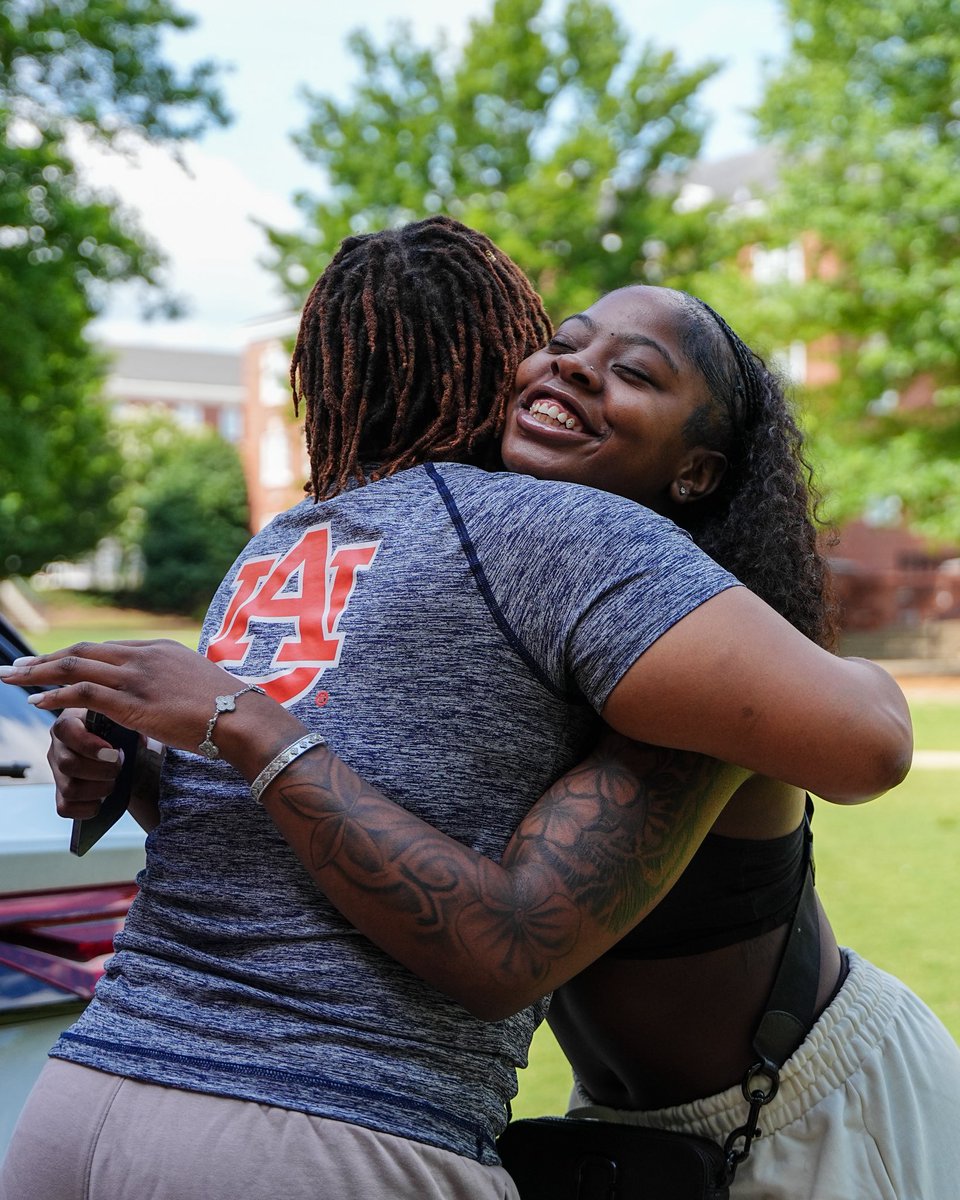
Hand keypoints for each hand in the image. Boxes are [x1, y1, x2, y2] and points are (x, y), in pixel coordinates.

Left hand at [0, 639, 258, 755]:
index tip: (50, 661)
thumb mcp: (193, 685)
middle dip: (45, 658)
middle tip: (16, 664)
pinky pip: (83, 693)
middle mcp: (143, 656)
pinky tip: (38, 701)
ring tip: (13, 678)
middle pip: (82, 650)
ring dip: (39, 673)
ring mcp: (136, 677)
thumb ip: (170, 685)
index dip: (72, 655)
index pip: (105, 648)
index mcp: (159, 649)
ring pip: (75, 666)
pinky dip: (55, 695)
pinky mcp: (132, 701)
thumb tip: (159, 700)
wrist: (240, 717)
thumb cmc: (225, 709)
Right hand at [48, 708, 126, 819]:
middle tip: (119, 767)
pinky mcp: (62, 795)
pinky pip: (65, 809)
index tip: (113, 751)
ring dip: (98, 789)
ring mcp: (57, 772)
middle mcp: (58, 746)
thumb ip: (130, 718)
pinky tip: (103, 801)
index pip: (65, 729)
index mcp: (71, 721)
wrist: (131, 757)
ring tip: (114, 783)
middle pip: (67, 764)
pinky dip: (88, 808)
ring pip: (69, 789)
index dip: (88, 743)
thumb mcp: (130, 719)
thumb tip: (140, 738)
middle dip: (100, 770)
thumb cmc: (128, 733)